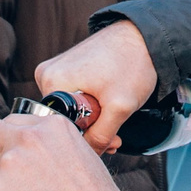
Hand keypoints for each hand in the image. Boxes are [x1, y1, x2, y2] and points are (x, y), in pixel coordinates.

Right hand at [33, 21, 157, 155]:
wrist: (144, 36)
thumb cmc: (132, 64)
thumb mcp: (119, 107)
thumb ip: (102, 136)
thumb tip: (88, 155)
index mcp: (51, 81)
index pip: (59, 126)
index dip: (84, 140)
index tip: (107, 143)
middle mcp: (46, 74)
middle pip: (64, 119)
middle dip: (91, 131)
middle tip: (115, 137)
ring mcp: (55, 69)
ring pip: (71, 110)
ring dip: (93, 120)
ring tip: (116, 118)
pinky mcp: (67, 68)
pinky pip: (74, 96)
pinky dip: (92, 106)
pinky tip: (109, 106)